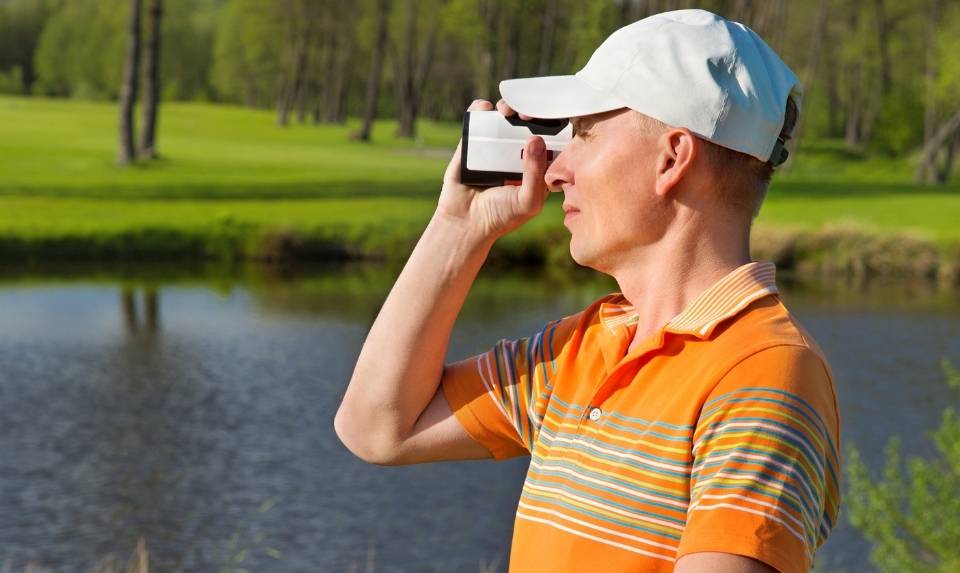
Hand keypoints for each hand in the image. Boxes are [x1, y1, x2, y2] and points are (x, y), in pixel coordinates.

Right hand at [436, 99, 548, 240]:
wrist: (464, 222)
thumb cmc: (501, 216)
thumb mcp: (528, 201)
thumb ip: (536, 173)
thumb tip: (535, 139)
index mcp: (538, 166)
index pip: (552, 139)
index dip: (555, 125)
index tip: (555, 118)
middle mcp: (518, 152)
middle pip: (531, 122)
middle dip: (532, 112)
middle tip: (528, 114)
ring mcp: (496, 145)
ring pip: (506, 116)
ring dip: (510, 106)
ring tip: (508, 111)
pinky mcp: (473, 141)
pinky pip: (479, 118)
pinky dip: (482, 108)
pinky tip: (487, 110)